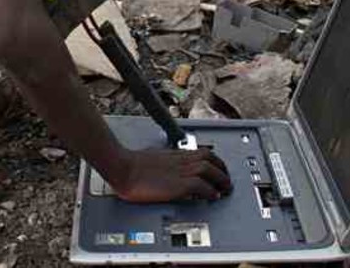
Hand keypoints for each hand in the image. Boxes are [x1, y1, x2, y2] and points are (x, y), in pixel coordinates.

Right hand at [111, 149, 232, 202]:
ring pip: (210, 169)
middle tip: (227, 181)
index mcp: (175, 154)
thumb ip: (164, 163)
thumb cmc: (131, 165)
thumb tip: (165, 170)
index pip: (202, 152)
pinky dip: (210, 191)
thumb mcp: (152, 159)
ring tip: (225, 189)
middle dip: (222, 169)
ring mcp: (180, 171)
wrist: (122, 167)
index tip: (218, 169)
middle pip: (210, 158)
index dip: (214, 161)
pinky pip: (202, 185)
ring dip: (221, 179)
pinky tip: (212, 197)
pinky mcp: (178, 184)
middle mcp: (180, 160)